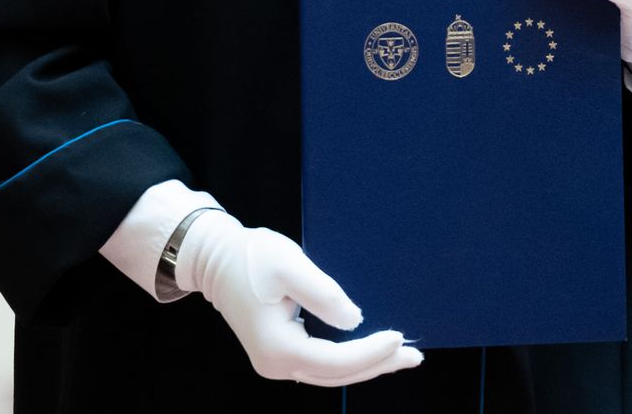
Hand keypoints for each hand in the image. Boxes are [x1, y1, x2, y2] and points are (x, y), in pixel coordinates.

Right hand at [178, 211, 423, 385]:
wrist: (216, 259)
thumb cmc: (250, 257)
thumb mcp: (288, 265)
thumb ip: (322, 293)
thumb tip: (355, 320)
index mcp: (277, 348)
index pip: (335, 361)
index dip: (370, 352)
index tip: (399, 336)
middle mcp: (276, 364)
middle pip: (337, 374)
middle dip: (378, 364)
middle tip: (415, 355)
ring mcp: (276, 363)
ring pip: (331, 373)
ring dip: (367, 365)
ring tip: (402, 356)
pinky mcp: (280, 354)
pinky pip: (322, 364)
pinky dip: (349, 359)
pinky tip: (371, 352)